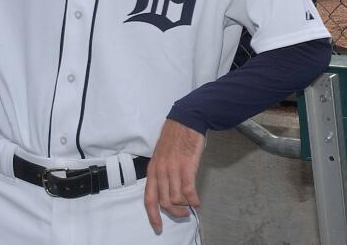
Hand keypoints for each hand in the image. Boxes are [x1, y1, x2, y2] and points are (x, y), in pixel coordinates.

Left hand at [143, 120, 204, 234]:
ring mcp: (173, 169)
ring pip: (177, 198)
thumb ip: (160, 172)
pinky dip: (193, 200)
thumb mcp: (161, 156)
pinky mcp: (187, 166)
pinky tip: (198, 202)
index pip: (149, 198)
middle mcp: (161, 172)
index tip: (158, 226)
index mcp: (152, 170)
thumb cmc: (175, 137)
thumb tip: (165, 189)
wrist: (187, 121)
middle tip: (182, 214)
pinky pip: (189, 190)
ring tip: (191, 207)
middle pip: (164, 202)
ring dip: (185, 207)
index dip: (153, 215)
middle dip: (174, 212)